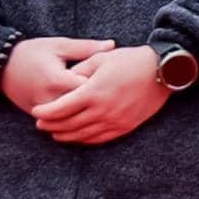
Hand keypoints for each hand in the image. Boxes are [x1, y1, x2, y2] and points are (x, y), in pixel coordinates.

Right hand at [2, 35, 108, 112]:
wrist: (1, 65)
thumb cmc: (33, 52)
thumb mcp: (60, 46)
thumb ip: (86, 48)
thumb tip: (112, 45)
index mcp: (57, 80)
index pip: (89, 89)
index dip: (104, 85)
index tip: (114, 81)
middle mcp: (50, 99)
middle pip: (82, 107)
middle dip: (97, 102)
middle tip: (113, 97)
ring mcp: (43, 111)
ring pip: (71, 118)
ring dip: (85, 113)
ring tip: (102, 108)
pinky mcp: (37, 117)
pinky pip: (60, 123)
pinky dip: (73, 118)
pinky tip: (87, 115)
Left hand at [35, 44, 174, 145]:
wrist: (162, 72)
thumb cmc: (130, 60)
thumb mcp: (101, 59)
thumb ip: (80, 72)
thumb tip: (65, 82)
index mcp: (93, 92)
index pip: (61, 108)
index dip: (45, 112)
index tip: (36, 112)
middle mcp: (102, 110)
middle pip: (68, 124)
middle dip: (51, 125)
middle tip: (40, 124)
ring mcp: (114, 121)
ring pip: (83, 135)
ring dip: (66, 135)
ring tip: (55, 133)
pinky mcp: (125, 127)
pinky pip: (100, 138)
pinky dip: (85, 139)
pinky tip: (78, 137)